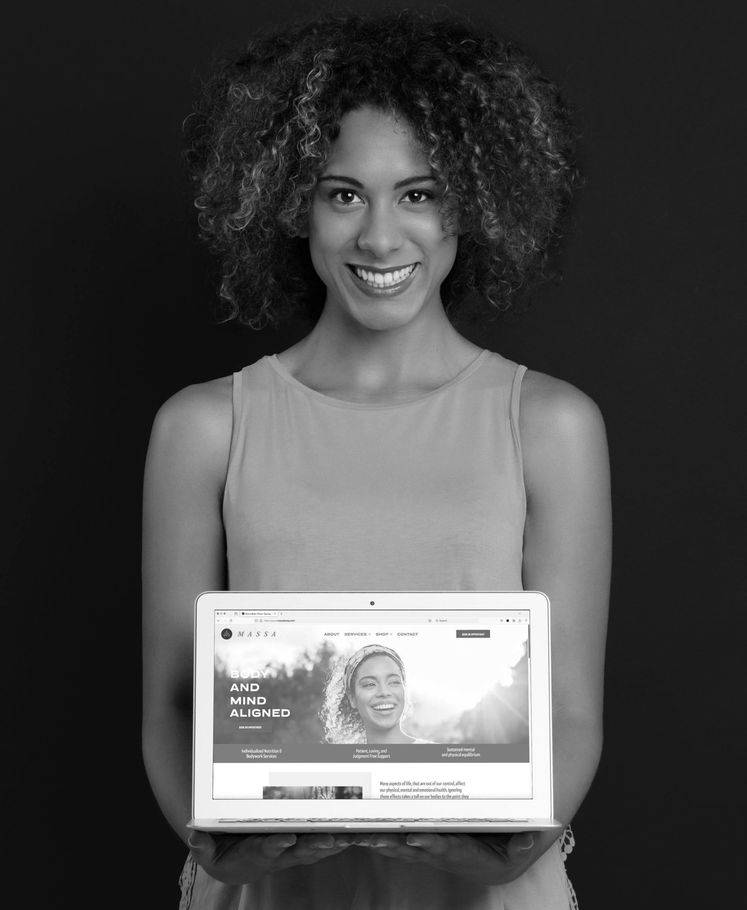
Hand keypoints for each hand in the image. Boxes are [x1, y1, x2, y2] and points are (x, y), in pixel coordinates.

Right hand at [187, 831, 349, 883]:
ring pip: (315, 847)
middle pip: (300, 850)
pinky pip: (321, 843)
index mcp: (256, 853)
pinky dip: (337, 840)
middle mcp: (278, 853)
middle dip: (316, 845)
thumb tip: (194, 837)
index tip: (287, 839)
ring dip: (332, 843)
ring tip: (350, 836)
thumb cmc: (221, 854)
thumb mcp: (208, 852)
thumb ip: (202, 846)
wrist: (233, 864)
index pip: (267, 849)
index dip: (277, 845)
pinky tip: (354, 833)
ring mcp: (291, 851)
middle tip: (332, 838)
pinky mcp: (300, 845)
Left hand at [344, 831, 537, 885]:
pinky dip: (381, 839)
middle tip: (372, 836)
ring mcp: (429, 850)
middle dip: (393, 842)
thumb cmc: (503, 854)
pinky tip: (361, 835)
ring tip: (358, 835)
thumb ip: (522, 844)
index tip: (415, 836)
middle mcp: (441, 852)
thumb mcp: (516, 852)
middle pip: (414, 847)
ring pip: (401, 846)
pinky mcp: (423, 846)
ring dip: (381, 842)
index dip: (429, 842)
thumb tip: (527, 838)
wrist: (492, 867)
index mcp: (462, 852)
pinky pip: (399, 842)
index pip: (444, 846)